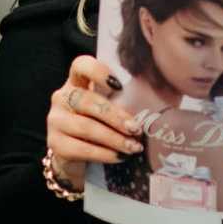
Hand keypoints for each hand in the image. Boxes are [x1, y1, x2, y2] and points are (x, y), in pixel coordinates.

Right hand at [43, 55, 144, 192]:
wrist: (76, 158)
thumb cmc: (102, 127)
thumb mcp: (112, 108)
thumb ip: (127, 99)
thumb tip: (166, 91)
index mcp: (77, 82)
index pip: (80, 65)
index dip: (98, 71)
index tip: (119, 85)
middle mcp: (62, 97)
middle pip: (88, 101)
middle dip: (116, 116)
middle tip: (137, 129)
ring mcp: (55, 121)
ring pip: (86, 127)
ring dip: (114, 139)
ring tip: (133, 147)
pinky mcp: (55, 144)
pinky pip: (82, 148)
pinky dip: (104, 154)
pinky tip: (120, 157)